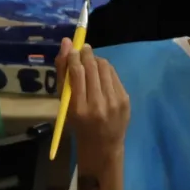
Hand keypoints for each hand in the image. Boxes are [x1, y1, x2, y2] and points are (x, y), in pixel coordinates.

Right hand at [60, 39, 128, 156]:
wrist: (102, 145)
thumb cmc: (78, 124)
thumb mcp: (65, 104)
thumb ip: (63, 74)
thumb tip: (65, 44)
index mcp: (79, 108)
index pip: (77, 72)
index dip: (74, 56)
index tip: (71, 48)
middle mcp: (98, 104)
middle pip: (92, 67)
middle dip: (86, 53)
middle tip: (82, 49)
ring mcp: (114, 102)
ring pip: (105, 67)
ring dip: (96, 60)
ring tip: (90, 62)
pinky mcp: (125, 100)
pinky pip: (114, 75)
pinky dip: (106, 71)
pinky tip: (101, 75)